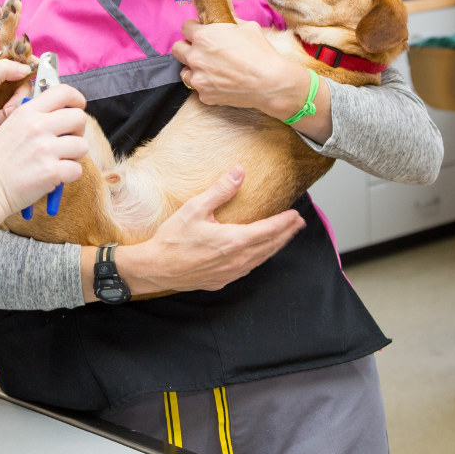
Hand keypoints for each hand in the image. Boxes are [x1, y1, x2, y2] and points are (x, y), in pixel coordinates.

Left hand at [0, 53, 32, 164]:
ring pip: (22, 102)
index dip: (28, 65)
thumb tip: (27, 67)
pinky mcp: (3, 116)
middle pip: (24, 83)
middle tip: (6, 109)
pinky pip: (17, 117)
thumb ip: (4, 70)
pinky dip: (5, 123)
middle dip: (17, 99)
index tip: (38, 73)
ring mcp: (1, 99)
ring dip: (7, 113)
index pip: (17, 58)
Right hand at [0, 85, 88, 219]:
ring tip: (58, 161)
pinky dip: (69, 175)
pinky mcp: (51, 172)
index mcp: (26, 112)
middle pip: (79, 118)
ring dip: (74, 156)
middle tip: (66, 141)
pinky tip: (55, 176)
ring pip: (82, 145)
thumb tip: (57, 114)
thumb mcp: (7, 127)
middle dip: (78, 131)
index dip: (76, 99)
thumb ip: (31, 117)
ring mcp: (45, 149)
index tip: (77, 107)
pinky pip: (77, 169)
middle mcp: (37, 126)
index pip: (63, 92)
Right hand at [117, 166, 304, 294]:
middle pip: (270, 246)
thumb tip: (238, 172)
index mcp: (234, 240)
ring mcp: (231, 272)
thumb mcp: (195, 209)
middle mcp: (238, 259)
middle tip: (298, 224)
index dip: (284, 222)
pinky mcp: (222, 280)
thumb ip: (220, 191)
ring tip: (284, 238)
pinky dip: (259, 259)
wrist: (156, 268)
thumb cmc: (172, 239)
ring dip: (275, 247)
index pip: (269, 230)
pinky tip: (258, 255)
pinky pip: (248, 269)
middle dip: (286, 234)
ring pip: (261, 259)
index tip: (296, 215)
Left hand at [173, 19, 298, 112]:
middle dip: (187, 46)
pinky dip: (206, 84)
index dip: (194, 28)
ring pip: (184, 70)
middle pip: (177, 49)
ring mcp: (198, 78)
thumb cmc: (260, 53)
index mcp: (203, 37)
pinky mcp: (204, 95)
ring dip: (193, 67)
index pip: (185, 27)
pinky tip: (220, 81)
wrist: (270, 83)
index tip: (201, 31)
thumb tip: (223, 17)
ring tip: (210, 67)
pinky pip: (198, 87)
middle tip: (201, 49)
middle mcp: (195, 57)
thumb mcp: (247, 26)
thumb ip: (228, 21)